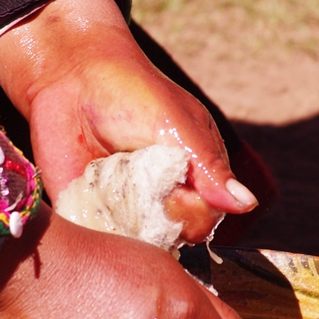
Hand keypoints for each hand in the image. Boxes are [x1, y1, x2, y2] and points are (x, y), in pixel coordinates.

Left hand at [0, 0, 258, 243]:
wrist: (72, 75)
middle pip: (168, 236)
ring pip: (132, 243)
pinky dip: (93, 222)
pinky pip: (96, 238)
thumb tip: (247, 205)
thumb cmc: (133, 92)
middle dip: (152, 215)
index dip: (187, 212)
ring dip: (120, 218)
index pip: (203, 220)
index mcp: (194, 179)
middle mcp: (161, 199)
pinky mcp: (89, 211)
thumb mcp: (177, 126)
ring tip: (107, 176)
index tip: (168, 183)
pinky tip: (86, 188)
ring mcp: (124, 208)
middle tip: (132, 177)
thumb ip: (209, 170)